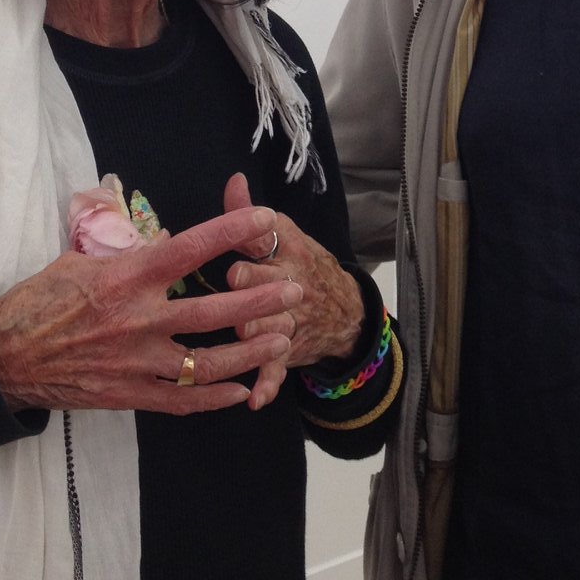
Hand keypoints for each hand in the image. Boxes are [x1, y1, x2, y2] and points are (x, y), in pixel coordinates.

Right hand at [0, 205, 303, 415]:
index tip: (263, 218)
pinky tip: (242, 391)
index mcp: (126, 278)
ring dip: (249, 351)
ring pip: (207, 362)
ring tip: (280, 339)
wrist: (3, 357)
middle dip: (259, 301)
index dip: (230, 231)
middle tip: (294, 291)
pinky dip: (215, 398)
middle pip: (212, 311)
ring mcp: (136, 363)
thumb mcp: (81, 261)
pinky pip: (182, 400)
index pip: (189, 249)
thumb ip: (130, 253)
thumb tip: (166, 241)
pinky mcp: (129, 395)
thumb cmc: (40, 301)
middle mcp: (137, 320)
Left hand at [222, 173, 364, 367]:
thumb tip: (233, 180)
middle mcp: (292, 284)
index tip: (234, 235)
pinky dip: (268, 384)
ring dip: (255, 332)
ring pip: (269, 325)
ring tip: (241, 337)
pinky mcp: (289, 349)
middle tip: (233, 283)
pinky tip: (255, 399)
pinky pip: (277, 368)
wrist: (346, 311)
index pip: (265, 239)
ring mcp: (291, 319)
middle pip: (267, 283)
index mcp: (287, 250)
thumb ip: (249, 213)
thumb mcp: (283, 234)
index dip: (249, 238)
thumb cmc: (301, 265)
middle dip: (251, 284)